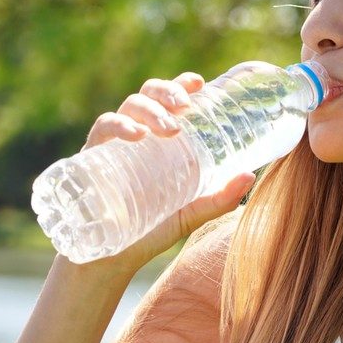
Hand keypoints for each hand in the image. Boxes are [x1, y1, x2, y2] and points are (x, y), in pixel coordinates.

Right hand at [76, 72, 254, 271]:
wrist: (110, 260)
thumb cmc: (150, 230)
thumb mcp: (190, 213)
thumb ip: (218, 198)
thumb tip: (250, 176)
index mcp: (159, 141)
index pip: (169, 101)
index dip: (181, 85)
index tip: (199, 83)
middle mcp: (137, 135)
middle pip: (148, 95)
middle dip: (167, 92)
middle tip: (185, 104)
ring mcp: (113, 144)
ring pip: (129, 106)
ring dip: (151, 109)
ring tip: (171, 128)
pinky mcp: (91, 156)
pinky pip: (103, 129)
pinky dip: (119, 126)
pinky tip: (136, 135)